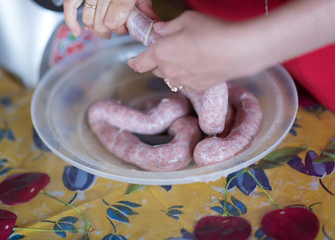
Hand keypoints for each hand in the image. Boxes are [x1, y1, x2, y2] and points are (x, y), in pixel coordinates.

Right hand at [64, 0, 157, 37]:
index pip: (113, 22)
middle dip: (110, 30)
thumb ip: (145, 4)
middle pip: (101, 22)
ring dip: (96, 29)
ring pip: (88, 18)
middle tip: (118, 28)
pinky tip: (77, 31)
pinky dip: (71, 20)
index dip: (120, 30)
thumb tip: (150, 22)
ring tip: (104, 31)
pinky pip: (70, 4)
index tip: (126, 28)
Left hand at [128, 11, 268, 90]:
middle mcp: (169, 70)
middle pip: (155, 70)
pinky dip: (186, 77)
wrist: (237, 51)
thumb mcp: (187, 20)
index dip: (134, 62)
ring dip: (172, 70)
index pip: (139, 63)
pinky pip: (185, 84)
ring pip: (170, 78)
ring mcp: (183, 81)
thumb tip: (159, 30)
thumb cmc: (212, 32)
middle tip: (168, 50)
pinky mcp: (197, 88)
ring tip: (185, 59)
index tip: (132, 61)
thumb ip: (168, 27)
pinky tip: (196, 68)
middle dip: (157, 62)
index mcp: (160, 53)